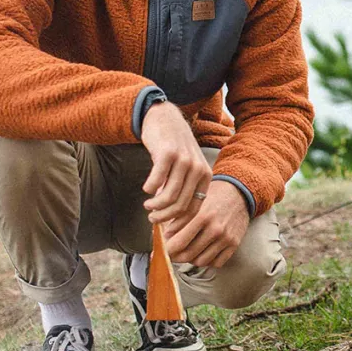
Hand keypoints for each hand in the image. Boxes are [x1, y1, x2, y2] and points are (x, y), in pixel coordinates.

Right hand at [140, 102, 212, 223]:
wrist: (165, 119)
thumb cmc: (173, 148)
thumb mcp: (186, 169)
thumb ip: (184, 190)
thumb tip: (174, 220)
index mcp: (205, 176)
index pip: (195, 208)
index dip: (180, 223)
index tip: (167, 231)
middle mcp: (198, 169)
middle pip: (181, 205)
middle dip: (165, 217)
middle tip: (152, 219)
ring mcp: (184, 161)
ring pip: (169, 197)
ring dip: (155, 206)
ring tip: (148, 206)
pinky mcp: (168, 154)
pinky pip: (157, 182)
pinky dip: (150, 189)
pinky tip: (146, 189)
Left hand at [163, 180, 249, 267]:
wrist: (238, 194)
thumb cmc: (213, 196)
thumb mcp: (195, 202)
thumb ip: (179, 219)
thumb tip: (166, 237)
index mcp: (203, 216)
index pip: (179, 242)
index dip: (168, 249)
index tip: (164, 249)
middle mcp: (215, 229)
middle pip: (189, 255)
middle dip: (176, 257)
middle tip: (172, 254)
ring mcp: (226, 238)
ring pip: (201, 261)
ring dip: (191, 259)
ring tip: (187, 251)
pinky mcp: (234, 244)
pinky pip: (216, 263)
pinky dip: (207, 261)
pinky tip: (202, 252)